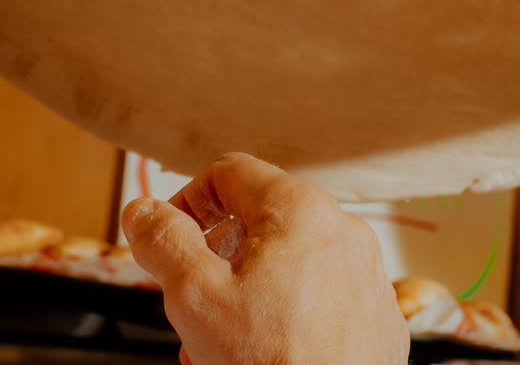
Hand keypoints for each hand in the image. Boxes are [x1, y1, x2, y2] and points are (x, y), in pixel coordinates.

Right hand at [122, 153, 406, 364]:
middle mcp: (343, 232)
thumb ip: (163, 242)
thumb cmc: (278, 364)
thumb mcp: (196, 296)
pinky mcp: (375, 317)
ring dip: (246, 294)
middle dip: (216, 261)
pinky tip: (262, 353)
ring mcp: (365, 276)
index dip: (186, 203)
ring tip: (221, 342)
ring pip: (288, 266)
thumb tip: (144, 212)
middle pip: (258, 223)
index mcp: (301, 210)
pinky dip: (286, 316)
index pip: (228, 173)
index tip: (169, 241)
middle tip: (192, 304)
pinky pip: (320, 299)